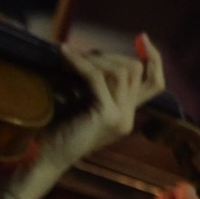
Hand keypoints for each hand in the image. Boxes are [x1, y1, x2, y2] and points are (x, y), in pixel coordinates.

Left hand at [38, 36, 165, 174]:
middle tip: (85, 53)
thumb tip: (96, 54)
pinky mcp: (105, 115)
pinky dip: (80, 63)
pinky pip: (96, 78)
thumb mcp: (84, 105)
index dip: (154, 59)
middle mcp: (128, 117)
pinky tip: (65, 55)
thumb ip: (97, 87)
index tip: (143, 38)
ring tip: (73, 56)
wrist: (44, 160)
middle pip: (135, 71)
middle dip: (111, 56)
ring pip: (120, 71)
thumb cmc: (58, 132)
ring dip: (95, 58)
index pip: (155, 83)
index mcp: (126, 116)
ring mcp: (119, 117)